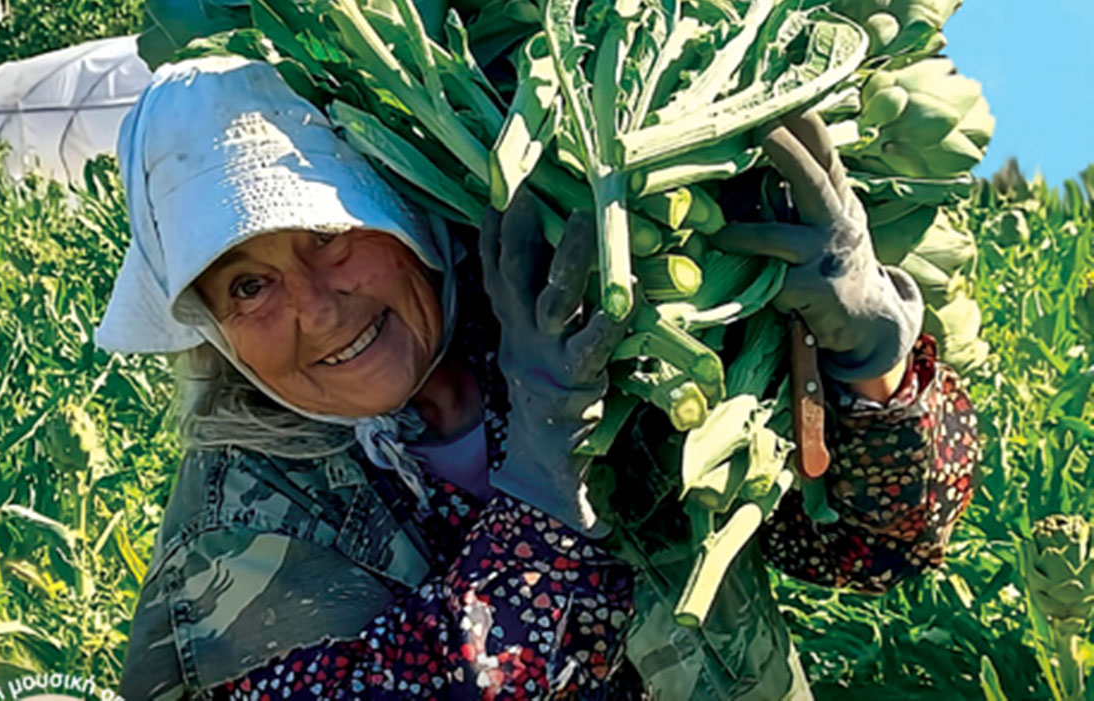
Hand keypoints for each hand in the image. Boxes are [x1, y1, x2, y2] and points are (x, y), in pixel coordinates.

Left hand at [479, 194, 625, 536]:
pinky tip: (494, 201)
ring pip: (520, 275)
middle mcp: (542, 344)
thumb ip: (586, 484)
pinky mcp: (505, 313)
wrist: (532, 432)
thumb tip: (594, 530)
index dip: (606, 319)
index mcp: (569, 375)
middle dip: (569, 260)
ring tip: (527, 190)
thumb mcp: (581, 453)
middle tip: (586, 216)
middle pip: (556, 298)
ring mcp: (518, 324)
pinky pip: (494, 272)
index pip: (591, 344)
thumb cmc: (571, 434)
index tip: (625, 293)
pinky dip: (493, 239)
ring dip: (525, 234)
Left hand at [714, 112, 923, 381]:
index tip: (787, 96)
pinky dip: (755, 282)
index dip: (807, 126)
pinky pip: (776, 284)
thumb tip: (761, 146)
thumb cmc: (830, 262)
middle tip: (764, 126)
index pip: (825, 157)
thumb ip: (800, 192)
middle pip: (815, 182)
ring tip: (715, 234)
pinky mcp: (817, 294)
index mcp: (838, 201)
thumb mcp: (826, 221)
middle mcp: (838, 223)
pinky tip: (736, 284)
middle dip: (790, 154)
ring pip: (780, 239)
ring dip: (744, 235)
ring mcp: (828, 258)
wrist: (868, 322)